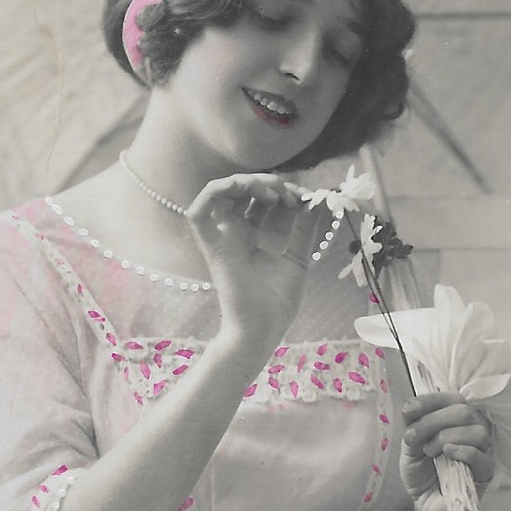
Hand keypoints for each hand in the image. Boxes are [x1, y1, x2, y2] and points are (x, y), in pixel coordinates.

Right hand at [183, 173, 326, 352]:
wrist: (262, 328)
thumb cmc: (277, 302)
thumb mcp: (298, 257)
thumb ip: (303, 229)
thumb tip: (312, 201)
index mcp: (253, 237)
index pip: (263, 201)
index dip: (283, 192)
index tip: (305, 197)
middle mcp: (234, 233)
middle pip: (243, 192)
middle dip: (268, 183)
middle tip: (290, 192)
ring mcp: (221, 237)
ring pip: (221, 192)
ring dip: (247, 182)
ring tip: (273, 191)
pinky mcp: (209, 244)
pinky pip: (198, 209)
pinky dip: (217, 190)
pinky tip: (241, 187)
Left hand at [399, 391, 493, 510]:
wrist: (423, 503)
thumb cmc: (421, 472)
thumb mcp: (410, 445)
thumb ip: (413, 426)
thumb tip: (410, 409)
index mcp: (458, 418)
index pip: (451, 398)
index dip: (429, 401)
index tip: (408, 411)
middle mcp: (475, 430)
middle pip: (465, 411)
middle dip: (434, 421)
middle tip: (415, 437)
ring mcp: (484, 451)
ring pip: (477, 431)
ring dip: (447, 437)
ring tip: (430, 451)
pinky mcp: (486, 474)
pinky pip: (482, 457)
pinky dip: (464, 452)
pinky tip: (447, 455)